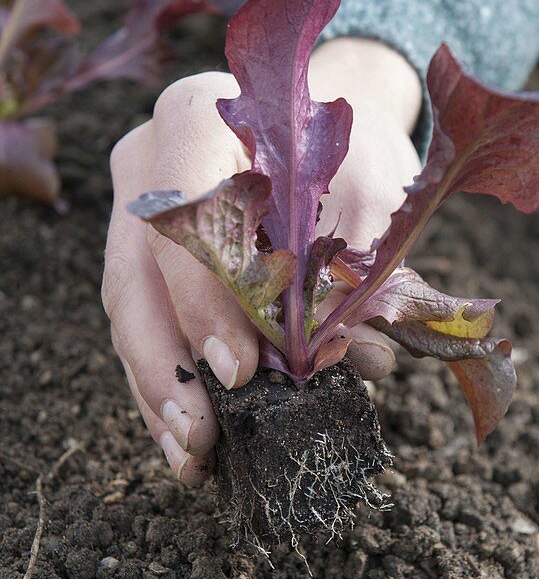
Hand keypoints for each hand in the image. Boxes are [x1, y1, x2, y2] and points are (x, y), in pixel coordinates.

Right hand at [103, 37, 421, 482]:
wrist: (325, 127)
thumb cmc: (349, 152)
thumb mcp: (367, 194)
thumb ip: (356, 268)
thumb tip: (361, 361)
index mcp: (194, 121)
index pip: (183, 219)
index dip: (205, 301)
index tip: (238, 371)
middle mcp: (146, 167)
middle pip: (136, 278)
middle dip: (167, 368)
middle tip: (201, 436)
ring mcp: (134, 215)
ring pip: (130, 315)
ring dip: (161, 394)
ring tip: (194, 458)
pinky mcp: (144, 261)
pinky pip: (143, 330)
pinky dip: (167, 388)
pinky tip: (186, 441)